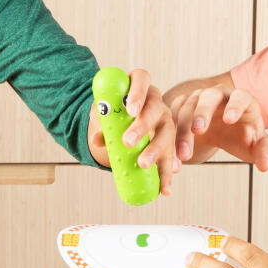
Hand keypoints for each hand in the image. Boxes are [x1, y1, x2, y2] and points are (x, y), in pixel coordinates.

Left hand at [88, 67, 181, 195]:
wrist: (124, 121)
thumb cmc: (114, 111)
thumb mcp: (106, 112)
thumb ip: (103, 121)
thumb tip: (97, 139)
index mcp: (140, 85)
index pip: (141, 80)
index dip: (138, 93)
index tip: (130, 109)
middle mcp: (156, 102)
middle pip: (155, 109)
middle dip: (142, 126)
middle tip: (127, 141)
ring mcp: (166, 121)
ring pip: (167, 134)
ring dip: (155, 150)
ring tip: (142, 164)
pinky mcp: (169, 142)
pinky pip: (170, 156)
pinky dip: (166, 173)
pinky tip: (164, 187)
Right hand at [168, 84, 267, 170]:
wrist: (221, 131)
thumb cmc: (242, 136)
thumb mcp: (256, 146)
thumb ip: (266, 152)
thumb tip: (265, 164)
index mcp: (241, 100)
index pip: (240, 97)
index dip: (236, 105)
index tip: (230, 119)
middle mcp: (218, 95)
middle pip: (209, 96)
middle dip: (203, 111)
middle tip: (198, 130)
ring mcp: (197, 99)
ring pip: (186, 108)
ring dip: (183, 130)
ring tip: (184, 154)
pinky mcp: (180, 108)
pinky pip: (171, 117)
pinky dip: (170, 135)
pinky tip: (171, 154)